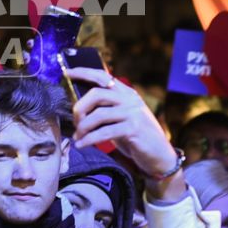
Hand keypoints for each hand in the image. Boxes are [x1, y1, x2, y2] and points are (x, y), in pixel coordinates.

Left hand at [70, 69, 180, 199]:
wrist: (160, 155)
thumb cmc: (136, 137)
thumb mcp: (122, 118)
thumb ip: (106, 109)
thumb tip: (79, 107)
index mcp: (127, 93)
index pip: (103, 76)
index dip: (83, 72)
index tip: (67, 73)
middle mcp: (130, 100)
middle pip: (96, 93)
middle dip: (79, 108)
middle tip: (75, 122)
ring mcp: (133, 113)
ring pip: (98, 114)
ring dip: (83, 128)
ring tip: (78, 137)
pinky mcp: (133, 129)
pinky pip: (104, 132)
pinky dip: (89, 139)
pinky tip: (82, 145)